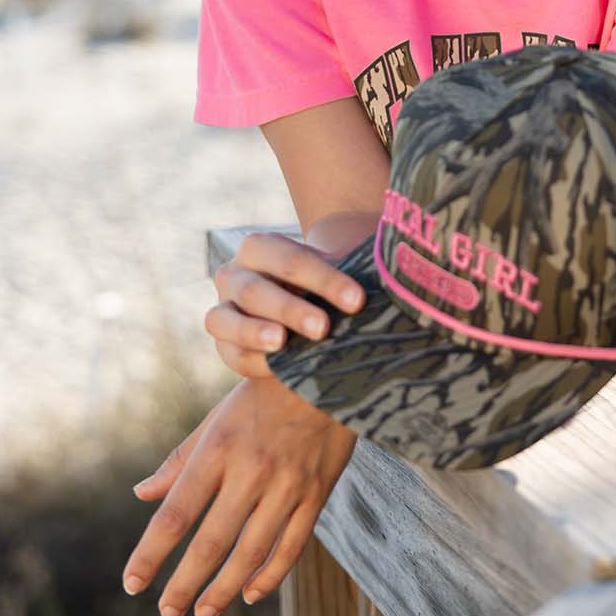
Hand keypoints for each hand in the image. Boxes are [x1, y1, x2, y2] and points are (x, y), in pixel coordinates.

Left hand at [123, 375, 357, 615]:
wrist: (330, 367)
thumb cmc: (264, 392)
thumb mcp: (217, 417)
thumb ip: (180, 459)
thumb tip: (141, 495)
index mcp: (219, 447)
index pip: (176, 513)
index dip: (151, 554)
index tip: (132, 584)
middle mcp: (252, 468)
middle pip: (211, 543)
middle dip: (184, 585)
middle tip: (167, 612)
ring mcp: (288, 483)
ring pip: (252, 553)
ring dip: (224, 590)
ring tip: (203, 612)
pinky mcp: (317, 492)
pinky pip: (292, 546)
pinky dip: (270, 576)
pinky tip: (250, 593)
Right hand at [205, 219, 374, 379]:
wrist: (295, 307)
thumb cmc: (319, 287)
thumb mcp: (332, 272)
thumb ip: (352, 271)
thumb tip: (394, 278)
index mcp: (260, 247)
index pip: (291, 259)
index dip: (325, 280)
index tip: (358, 300)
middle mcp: (234, 274)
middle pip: (256, 289)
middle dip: (291, 308)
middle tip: (323, 327)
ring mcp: (222, 308)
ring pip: (225, 319)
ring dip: (255, 331)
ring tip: (282, 343)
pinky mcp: (221, 343)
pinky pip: (228, 354)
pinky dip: (251, 361)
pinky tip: (275, 369)